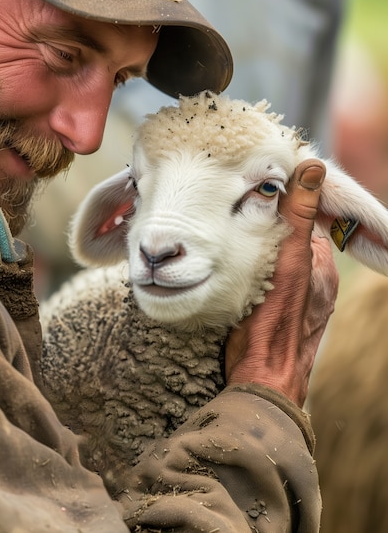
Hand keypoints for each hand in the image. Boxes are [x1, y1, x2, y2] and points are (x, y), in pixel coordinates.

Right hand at [225, 160, 338, 406]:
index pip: (304, 219)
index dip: (282, 205)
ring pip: (274, 261)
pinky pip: (265, 281)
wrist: (261, 381)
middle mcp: (315, 282)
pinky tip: (232, 272)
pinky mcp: (277, 316)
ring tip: (229, 240)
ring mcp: (297, 302)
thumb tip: (312, 167)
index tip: (256, 193)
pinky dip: (252, 271)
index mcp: (321, 265)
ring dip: (255, 249)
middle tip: (235, 217)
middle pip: (287, 240)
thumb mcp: (287, 260)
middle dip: (265, 227)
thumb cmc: (273, 323)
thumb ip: (298, 215)